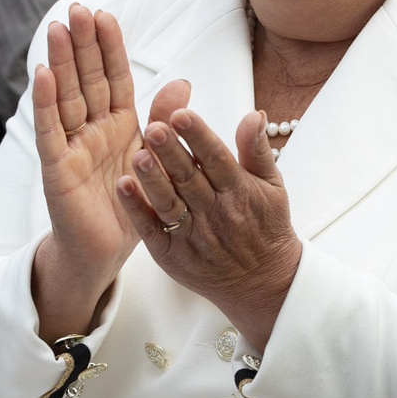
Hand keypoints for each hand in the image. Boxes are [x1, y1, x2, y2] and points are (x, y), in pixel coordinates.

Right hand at [28, 5, 161, 341]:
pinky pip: (51, 131)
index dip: (109, 48)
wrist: (106, 252)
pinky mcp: (58, 168)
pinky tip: (41, 74)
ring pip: (66, 97)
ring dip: (60, 62)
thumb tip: (183, 82)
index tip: (106, 15)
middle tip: (77, 9)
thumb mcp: (154, 158)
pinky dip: (46, 103)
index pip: (114, 77)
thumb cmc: (130, 204)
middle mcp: (92, 129)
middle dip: (82, 44)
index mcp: (119, 125)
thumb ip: (162, 120)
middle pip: (86, 79)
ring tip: (57, 28)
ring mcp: (72, 146)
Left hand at [120, 100, 301, 354]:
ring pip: (169, 202)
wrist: (262, 283)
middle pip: (188, 178)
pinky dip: (137, 210)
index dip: (199, 137)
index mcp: (238, 191)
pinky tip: (123, 187)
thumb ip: (257, 149)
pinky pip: (151, 230)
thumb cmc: (266, 228)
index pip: (216, 158)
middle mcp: (214, 212)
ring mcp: (192, 235)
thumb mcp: (272, 186)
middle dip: (171, 152)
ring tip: (139, 156)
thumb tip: (254, 114)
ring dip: (152, 179)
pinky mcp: (172, 254)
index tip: (182, 115)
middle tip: (154, 128)